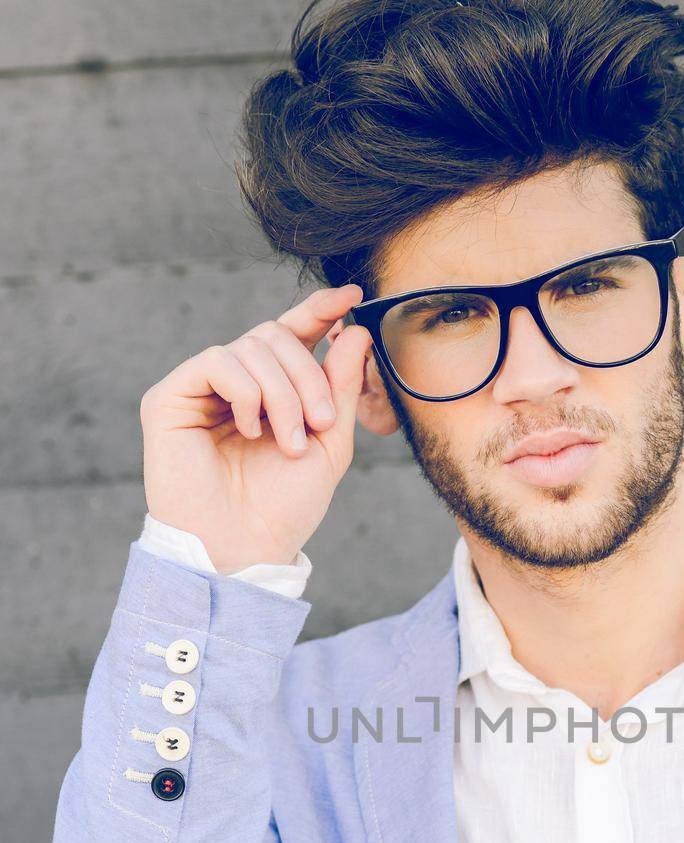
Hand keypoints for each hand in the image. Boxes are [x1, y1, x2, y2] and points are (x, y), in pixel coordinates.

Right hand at [140, 283, 372, 572]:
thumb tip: (354, 331)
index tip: (352, 295)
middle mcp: (235, 384)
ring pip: (250, 346)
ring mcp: (201, 388)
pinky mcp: (170, 397)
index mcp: (272, 391)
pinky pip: (217, 361)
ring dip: (282, 393)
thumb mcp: (329, 444)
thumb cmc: (284, 505)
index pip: (293, 333)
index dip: (319, 310)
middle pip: (275, 335)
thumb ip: (340, 389)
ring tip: (289, 442)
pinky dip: (246, 391)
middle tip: (321, 423)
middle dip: (308, 375)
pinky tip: (250, 429)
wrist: (244, 547)